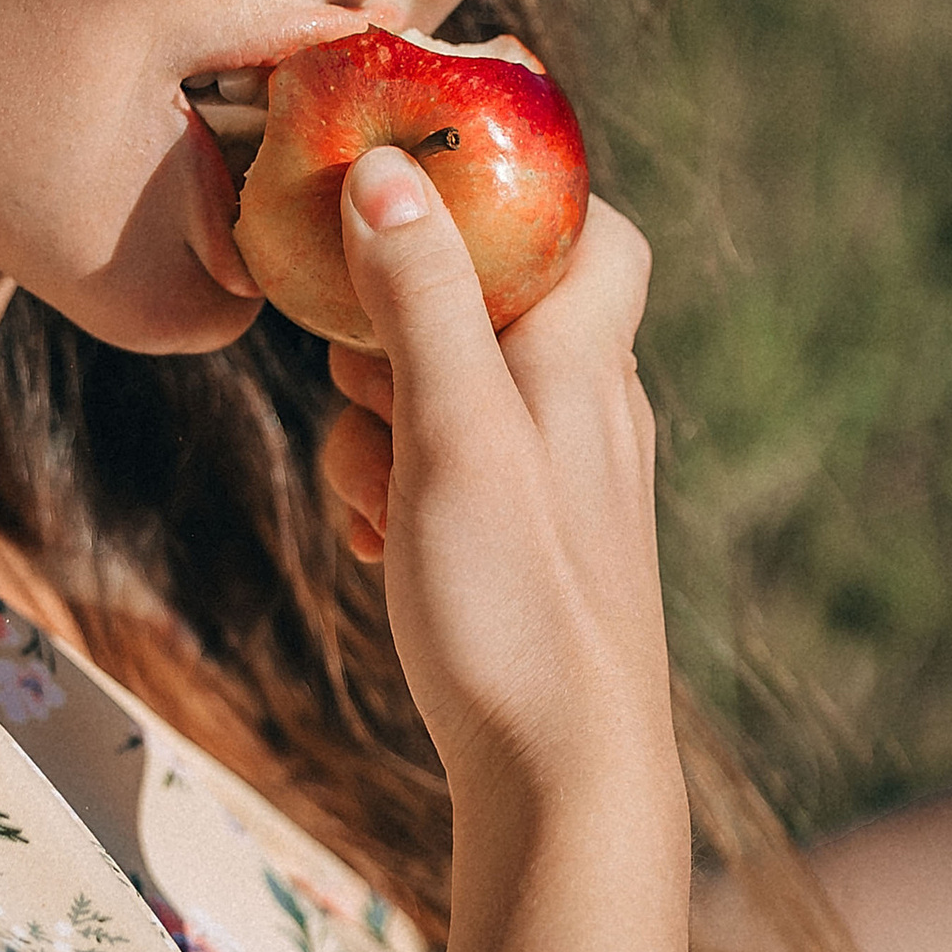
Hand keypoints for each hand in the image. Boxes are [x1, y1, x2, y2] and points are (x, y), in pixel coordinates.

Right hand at [317, 153, 673, 803]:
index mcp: (585, 361)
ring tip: (375, 489)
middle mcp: (587, 410)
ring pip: (452, 398)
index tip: (413, 211)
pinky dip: (399, 493)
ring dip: (384, 427)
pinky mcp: (527, 548)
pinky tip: (376, 544)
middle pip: (491, 308)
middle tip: (360, 383)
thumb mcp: (453, 432)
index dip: (512, 200)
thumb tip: (386, 169)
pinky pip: (447, 479)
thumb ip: (423, 300)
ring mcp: (560, 483)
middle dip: (400, 331)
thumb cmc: (517, 603)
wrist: (562, 781)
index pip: (590, 227)